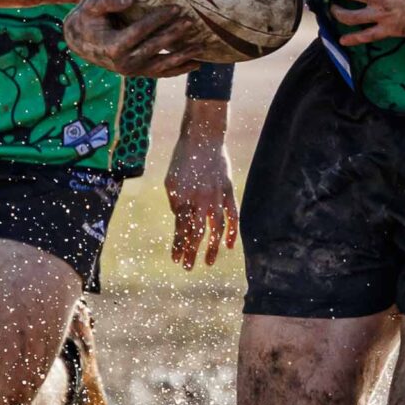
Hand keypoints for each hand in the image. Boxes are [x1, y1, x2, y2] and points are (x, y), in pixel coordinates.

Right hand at [60, 0, 207, 77]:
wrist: (79, 41)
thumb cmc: (87, 18)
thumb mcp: (91, 6)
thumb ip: (109, 1)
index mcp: (112, 46)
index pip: (140, 31)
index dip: (158, 19)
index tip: (176, 7)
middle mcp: (124, 62)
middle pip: (154, 47)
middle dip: (174, 34)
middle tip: (191, 22)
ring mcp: (132, 70)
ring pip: (161, 65)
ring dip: (182, 56)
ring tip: (200, 46)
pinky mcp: (138, 73)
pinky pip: (161, 73)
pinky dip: (179, 70)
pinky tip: (196, 64)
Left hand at [166, 106, 237, 268]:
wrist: (203, 138)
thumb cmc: (183, 159)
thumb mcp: (171, 181)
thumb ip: (176, 202)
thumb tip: (181, 221)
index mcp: (183, 198)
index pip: (180, 229)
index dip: (179, 246)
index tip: (176, 259)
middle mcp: (200, 200)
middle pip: (196, 233)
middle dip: (192, 252)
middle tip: (188, 267)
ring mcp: (216, 197)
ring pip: (215, 229)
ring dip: (211, 248)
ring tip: (208, 262)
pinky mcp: (228, 192)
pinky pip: (233, 216)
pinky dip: (232, 232)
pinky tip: (229, 245)